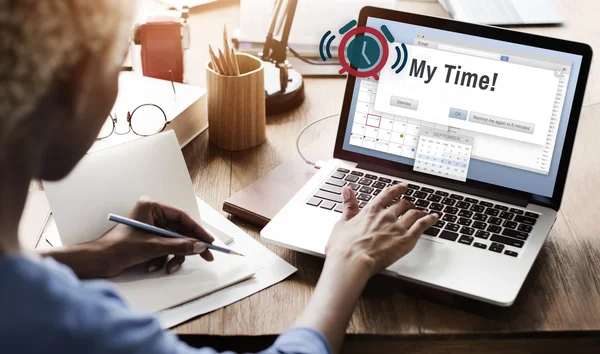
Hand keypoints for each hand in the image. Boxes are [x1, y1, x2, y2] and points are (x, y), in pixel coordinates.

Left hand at [88, 197, 214, 277]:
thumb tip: (200, 246)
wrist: (97, 262)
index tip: (209, 241)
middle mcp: (152, 215)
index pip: (182, 217)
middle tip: (206, 256)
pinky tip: (153, 266)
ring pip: (174, 242)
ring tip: (168, 267)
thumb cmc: (117, 248)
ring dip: (173, 256)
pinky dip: (163, 259)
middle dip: (188, 246)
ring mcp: (150, 229)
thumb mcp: (153, 247)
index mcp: (151, 207)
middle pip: (180, 231)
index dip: (197, 230)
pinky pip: (165, 249)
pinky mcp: (148, 241)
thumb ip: (179, 246)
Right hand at [325, 184, 437, 276]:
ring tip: (423, 212)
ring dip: (419, 211)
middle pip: (403, 204)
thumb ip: (348, 205)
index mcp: (371, 210)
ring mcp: (397, 227)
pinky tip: (434, 218)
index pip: (388, 194)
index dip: (397, 189)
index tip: (403, 187)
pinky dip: (430, 220)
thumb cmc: (344, 247)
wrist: (352, 261)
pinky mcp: (406, 240)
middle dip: (408, 203)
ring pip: (414, 213)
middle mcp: (386, 215)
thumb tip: (347, 190)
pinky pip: (422, 225)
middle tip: (411, 205)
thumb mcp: (342, 222)